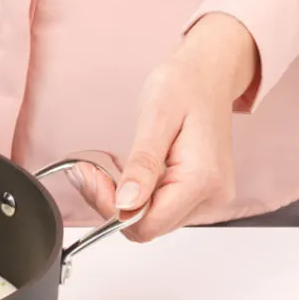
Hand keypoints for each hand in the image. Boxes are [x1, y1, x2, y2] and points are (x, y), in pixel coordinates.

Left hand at [70, 13, 259, 240]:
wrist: (209, 73)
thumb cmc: (185, 85)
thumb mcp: (156, 117)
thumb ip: (142, 164)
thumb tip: (126, 203)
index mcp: (202, 179)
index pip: (148, 224)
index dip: (112, 210)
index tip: (91, 178)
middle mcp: (211, 195)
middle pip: (148, 226)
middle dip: (110, 204)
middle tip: (87, 172)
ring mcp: (207, 197)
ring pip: (150, 220)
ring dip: (119, 201)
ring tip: (99, 170)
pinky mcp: (198, 193)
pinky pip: (158, 207)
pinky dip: (133, 195)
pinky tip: (120, 173)